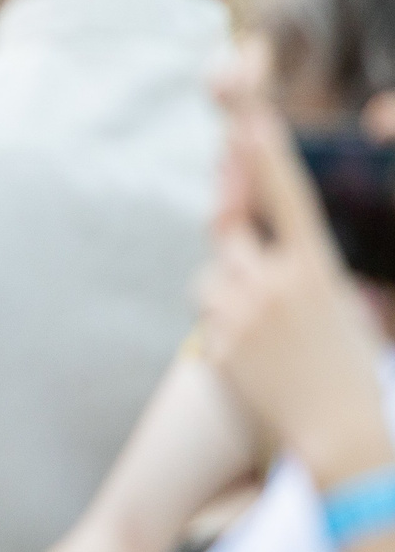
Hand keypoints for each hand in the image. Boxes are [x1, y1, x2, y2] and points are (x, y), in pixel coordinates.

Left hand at [198, 61, 392, 488]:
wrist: (340, 434)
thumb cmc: (343, 361)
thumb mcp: (334, 299)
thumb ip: (288, 260)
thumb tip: (230, 228)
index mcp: (317, 268)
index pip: (287, 198)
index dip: (266, 155)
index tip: (249, 118)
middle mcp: (277, 286)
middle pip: (228, 236)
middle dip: (236, 243)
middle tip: (264, 279)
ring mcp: (244, 317)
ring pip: (210, 278)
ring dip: (229, 293)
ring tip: (269, 334)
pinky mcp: (218, 348)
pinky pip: (208, 319)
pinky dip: (225, 330)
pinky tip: (259, 361)